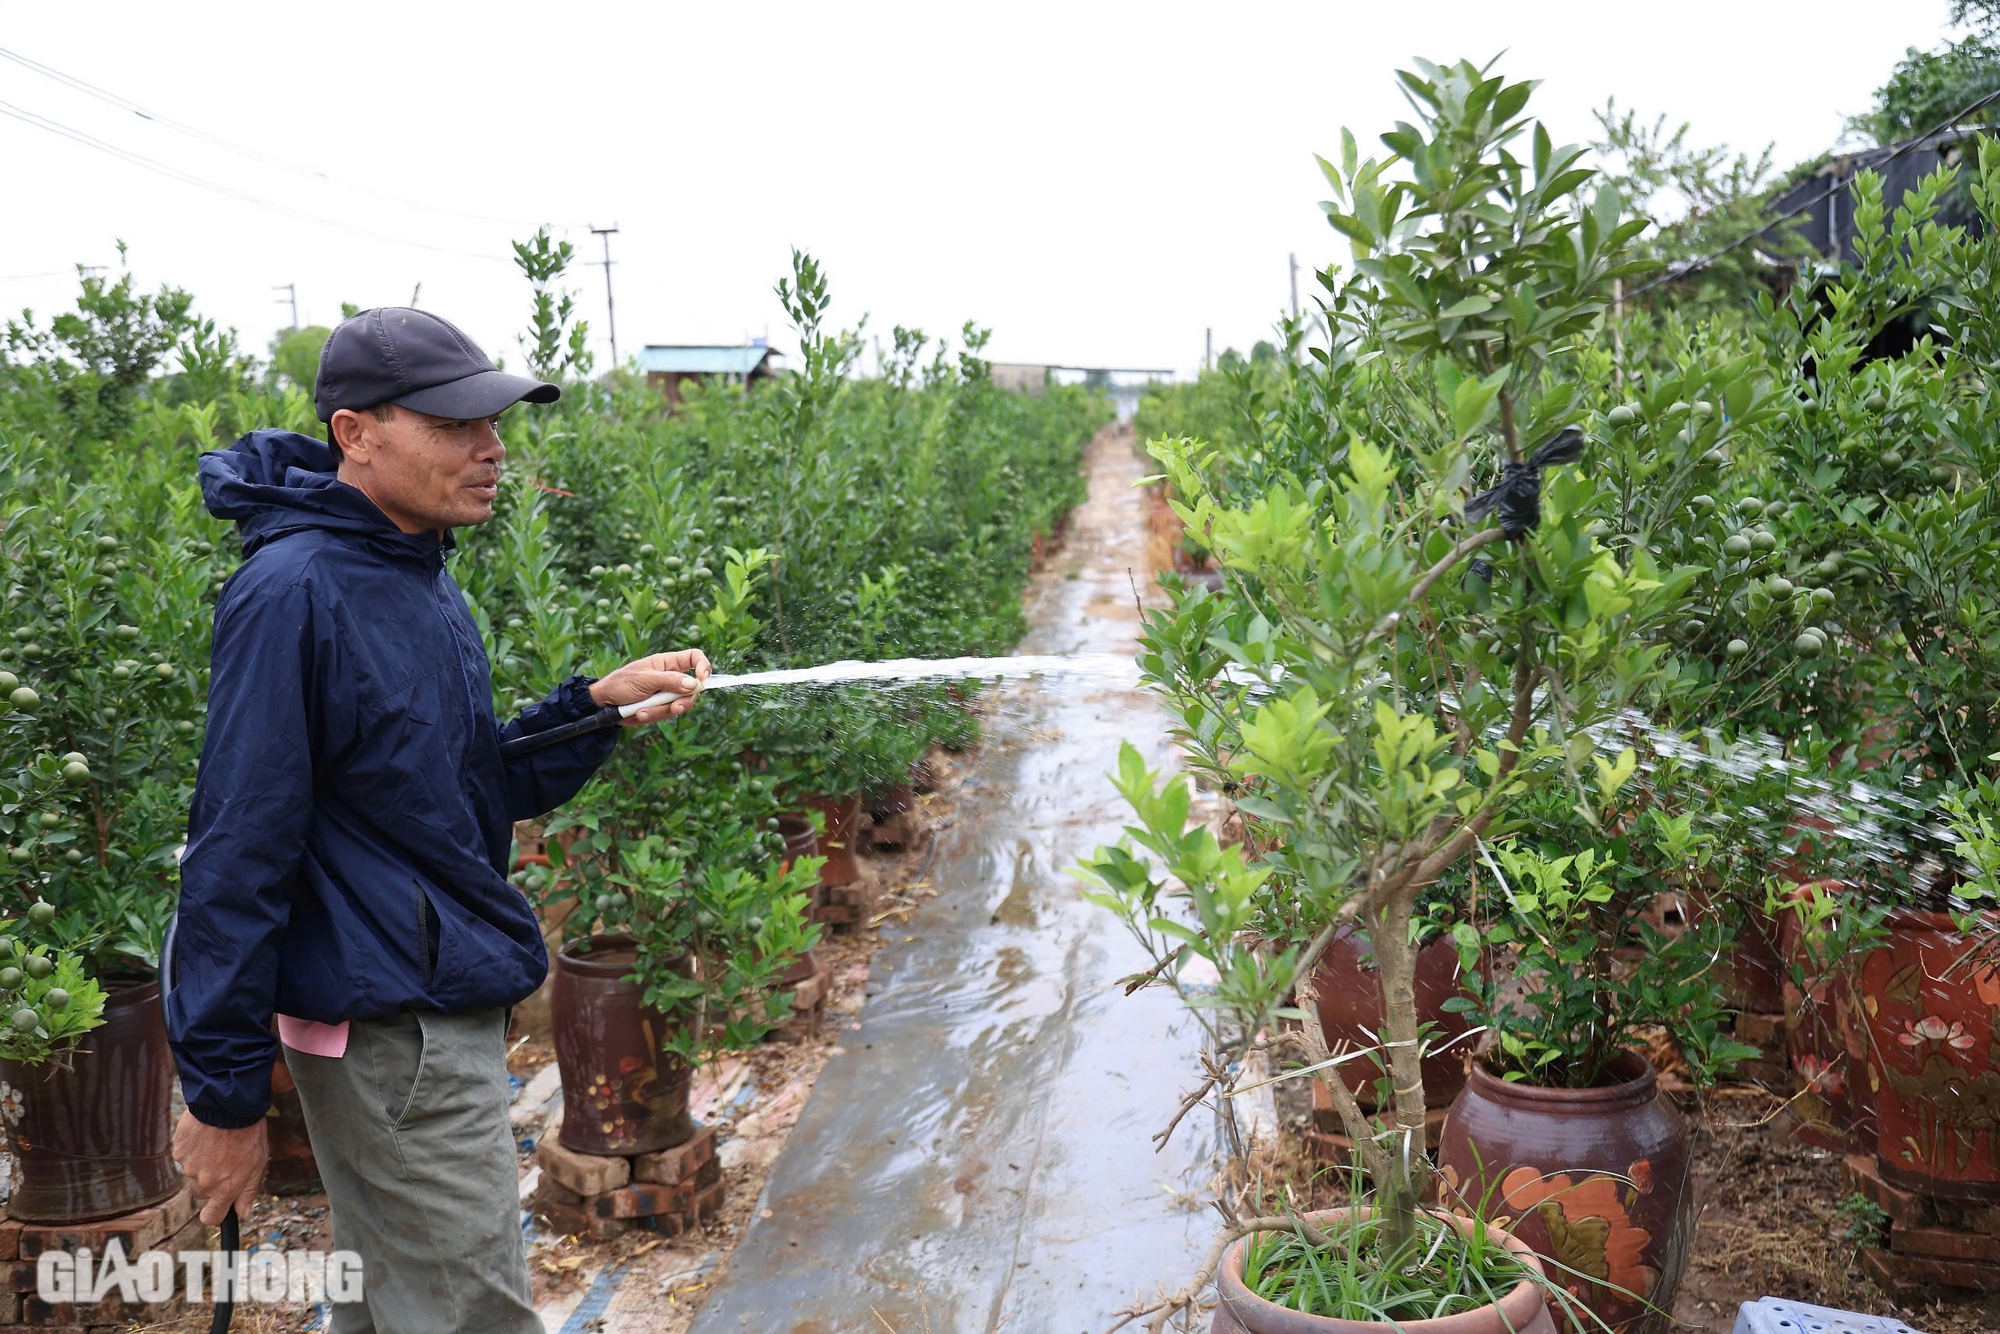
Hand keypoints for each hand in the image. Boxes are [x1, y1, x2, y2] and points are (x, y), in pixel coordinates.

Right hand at [173, 1110, 268, 1226]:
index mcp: (224, 1188)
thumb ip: (249, 1191)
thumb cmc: (248, 1133)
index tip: (219, 1207)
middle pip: (203, 1193)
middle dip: (212, 1181)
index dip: (215, 1213)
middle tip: (226, 1159)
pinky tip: (206, 1134)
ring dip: (203, 1163)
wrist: (228, 1105)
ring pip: (194, 1173)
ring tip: (218, 1142)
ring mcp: (188, 1167)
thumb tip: (244, 1214)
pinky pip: (185, 1156)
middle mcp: (204, 1182)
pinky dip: (193, 1149)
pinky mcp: (178, 1151)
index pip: (211, 1217)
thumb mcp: (259, 1163)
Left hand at [589, 649, 712, 724]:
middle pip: (693, 688)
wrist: (604, 704)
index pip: (694, 658)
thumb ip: (668, 681)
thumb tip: (693, 684)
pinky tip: (639, 713)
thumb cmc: (620, 683)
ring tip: (642, 711)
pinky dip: (653, 716)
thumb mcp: (643, 680)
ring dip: (661, 711)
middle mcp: (671, 678)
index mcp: (667, 663)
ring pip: (680, 705)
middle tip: (674, 708)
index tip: (703, 679)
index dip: (703, 666)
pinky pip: (666, 715)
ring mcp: (666, 694)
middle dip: (683, 700)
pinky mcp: (661, 709)